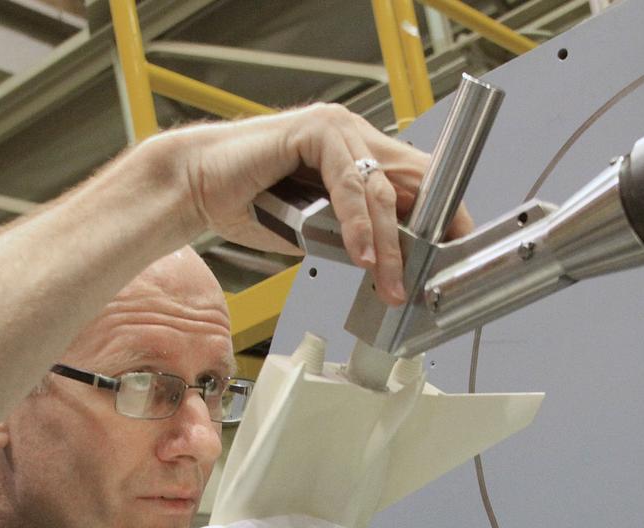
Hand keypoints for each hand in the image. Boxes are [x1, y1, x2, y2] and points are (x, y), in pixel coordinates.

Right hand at [149, 104, 474, 304]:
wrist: (193, 187)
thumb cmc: (247, 205)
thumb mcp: (315, 230)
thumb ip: (352, 235)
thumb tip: (389, 263)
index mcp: (358, 153)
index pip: (418, 184)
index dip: (440, 220)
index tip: (449, 261)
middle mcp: (353, 134)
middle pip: (414, 182)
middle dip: (429, 235)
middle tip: (431, 281)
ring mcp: (336, 128)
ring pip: (383, 189)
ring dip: (389, 244)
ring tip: (390, 283)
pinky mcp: (315, 130)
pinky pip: (349, 182)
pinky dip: (358, 223)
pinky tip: (361, 254)